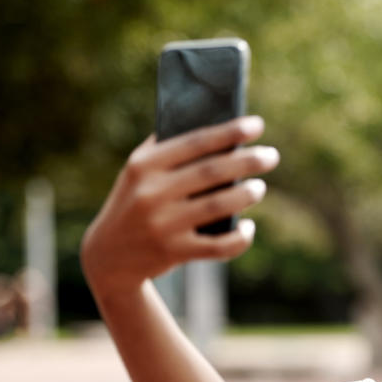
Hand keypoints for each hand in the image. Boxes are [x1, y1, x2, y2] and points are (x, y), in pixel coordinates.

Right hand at [80, 116, 278, 300]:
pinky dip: (240, 237)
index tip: (257, 125)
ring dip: (246, 194)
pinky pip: (218, 246)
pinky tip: (248, 227)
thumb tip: (218, 125)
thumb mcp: (138, 173)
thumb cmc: (135, 203)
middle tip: (272, 156)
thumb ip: (167, 149)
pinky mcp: (174, 252)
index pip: (195, 142)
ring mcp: (162, 224)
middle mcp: (151, 193)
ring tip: (260, 187)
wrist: (109, 256)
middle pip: (211, 172)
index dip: (229, 132)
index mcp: (144, 166)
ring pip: (218, 206)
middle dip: (248, 161)